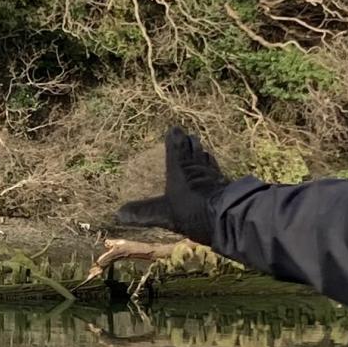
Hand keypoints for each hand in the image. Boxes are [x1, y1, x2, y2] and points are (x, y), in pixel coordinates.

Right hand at [111, 127, 225, 243]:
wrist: (228, 217)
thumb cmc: (192, 209)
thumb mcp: (163, 213)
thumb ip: (143, 213)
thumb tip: (119, 213)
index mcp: (180, 169)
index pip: (176, 149)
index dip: (174, 139)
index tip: (174, 129)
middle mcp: (198, 168)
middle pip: (194, 151)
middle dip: (190, 143)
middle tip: (189, 136)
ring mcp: (214, 177)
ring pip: (207, 160)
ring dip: (203, 154)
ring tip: (202, 150)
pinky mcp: (226, 187)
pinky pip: (217, 174)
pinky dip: (214, 170)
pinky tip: (216, 174)